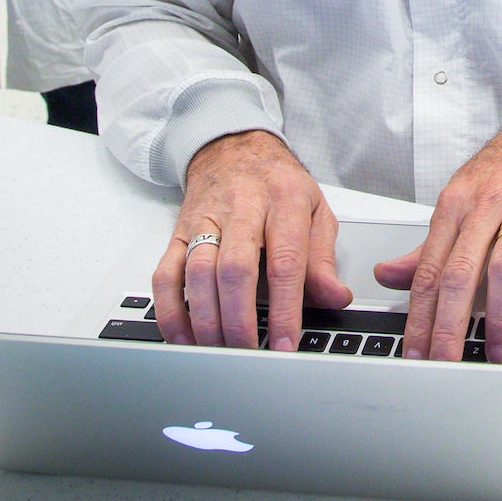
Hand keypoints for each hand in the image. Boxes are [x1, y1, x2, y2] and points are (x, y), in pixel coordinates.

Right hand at [155, 129, 350, 350]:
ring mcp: (205, 220)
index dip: (285, 308)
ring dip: (205, 320)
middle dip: (240, 319)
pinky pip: (165, 274)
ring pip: (198, 272)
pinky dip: (170, 310)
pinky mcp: (178, 232)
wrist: (234, 147)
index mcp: (284, 200)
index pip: (285, 261)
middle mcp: (242, 207)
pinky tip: (183, 337)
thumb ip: (323, 258)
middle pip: (235, 269)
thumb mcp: (314, 209)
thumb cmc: (278, 184)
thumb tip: (336, 297)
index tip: (285, 345)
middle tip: (247, 353)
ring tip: (218, 351)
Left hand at [373, 101, 501, 363]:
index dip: (418, 315)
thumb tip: (387, 275)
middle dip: (448, 325)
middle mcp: (485, 202)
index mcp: (455, 202)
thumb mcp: (463, 196)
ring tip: (496, 350)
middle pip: (458, 272)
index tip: (413, 351)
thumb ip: (428, 244)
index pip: (428, 268)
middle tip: (445, 362)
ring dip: (498, 316)